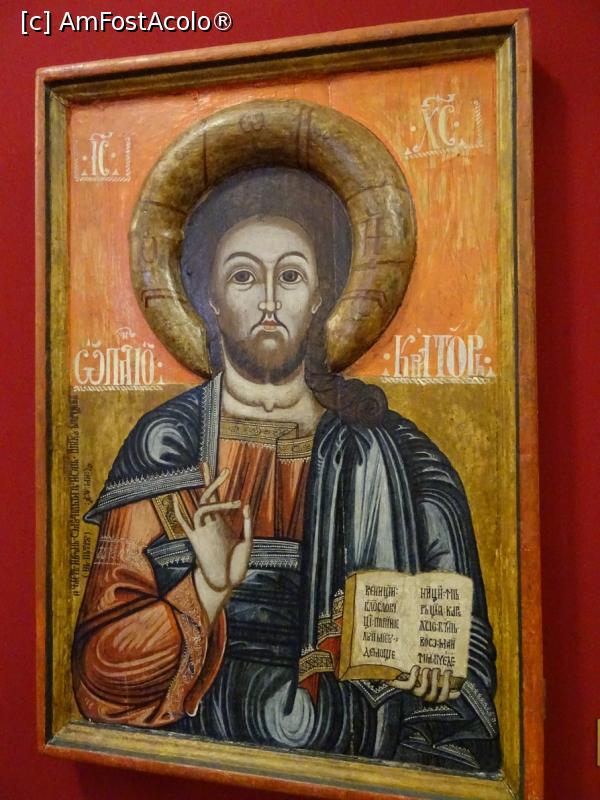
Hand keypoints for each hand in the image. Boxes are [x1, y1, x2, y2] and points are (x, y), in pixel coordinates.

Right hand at [174, 466, 251, 621]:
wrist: (226, 584)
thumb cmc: (237, 566)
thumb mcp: (248, 542)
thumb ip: (248, 524)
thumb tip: (245, 504)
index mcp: (222, 523)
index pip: (217, 498)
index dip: (217, 483)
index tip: (225, 469)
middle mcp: (211, 524)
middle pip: (208, 497)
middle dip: (215, 482)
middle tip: (226, 469)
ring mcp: (203, 531)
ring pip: (201, 507)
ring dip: (214, 498)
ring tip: (232, 498)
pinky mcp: (195, 541)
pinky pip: (184, 524)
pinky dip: (178, 512)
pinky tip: (176, 500)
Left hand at [389, 666, 460, 702]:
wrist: (395, 672)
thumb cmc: (418, 673)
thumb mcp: (431, 676)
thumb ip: (441, 679)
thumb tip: (457, 685)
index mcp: (432, 694)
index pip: (443, 697)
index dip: (448, 688)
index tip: (449, 673)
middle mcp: (423, 696)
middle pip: (435, 695)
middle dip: (437, 681)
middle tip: (437, 669)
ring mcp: (414, 693)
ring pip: (423, 691)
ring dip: (427, 679)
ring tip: (427, 668)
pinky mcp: (404, 688)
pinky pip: (410, 685)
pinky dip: (414, 676)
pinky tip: (417, 667)